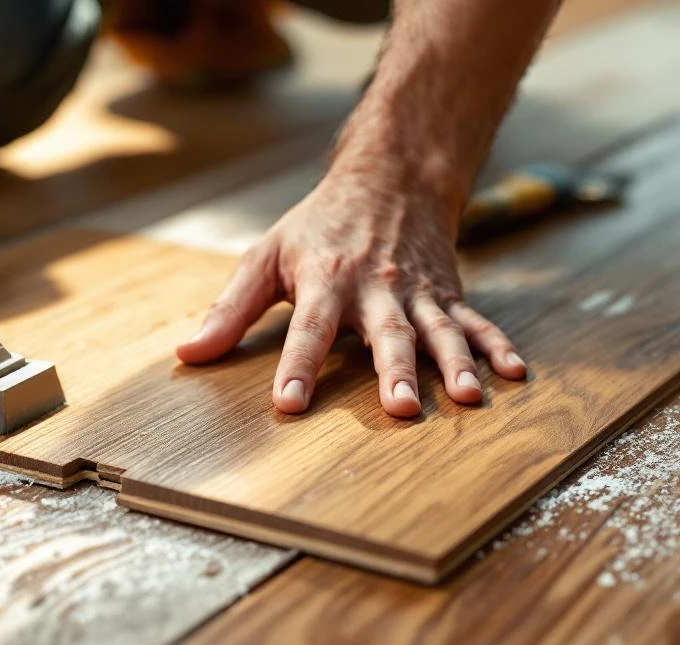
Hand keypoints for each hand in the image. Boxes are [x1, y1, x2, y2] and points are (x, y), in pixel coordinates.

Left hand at [176, 169, 527, 417]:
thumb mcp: (266, 257)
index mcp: (325, 281)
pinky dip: (496, 347)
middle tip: (400, 408)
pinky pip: (476, 322)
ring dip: (454, 364)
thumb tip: (188, 353)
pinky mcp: (447, 294)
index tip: (289, 404)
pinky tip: (515, 375)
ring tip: (468, 398)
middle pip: (384, 334)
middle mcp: (375, 289)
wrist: (389, 177)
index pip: (307, 330)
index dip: (298, 366)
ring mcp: (417, 293)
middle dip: (393, 371)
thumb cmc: (317, 226)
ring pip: (438, 331)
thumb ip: (230, 309)